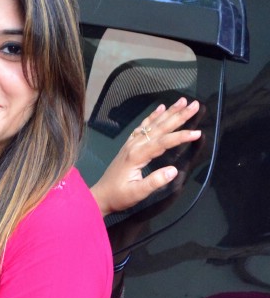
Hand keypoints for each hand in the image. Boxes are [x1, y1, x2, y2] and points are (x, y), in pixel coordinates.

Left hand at [91, 98, 201, 215]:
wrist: (100, 196)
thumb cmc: (119, 196)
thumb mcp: (137, 193)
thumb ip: (155, 182)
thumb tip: (174, 170)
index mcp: (137, 156)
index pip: (163, 142)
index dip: (181, 137)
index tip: (197, 133)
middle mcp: (134, 145)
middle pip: (160, 127)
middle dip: (179, 116)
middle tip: (195, 105)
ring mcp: (131, 143)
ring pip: (152, 124)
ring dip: (168, 112)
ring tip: (182, 101)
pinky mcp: (129, 145)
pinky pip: (143, 126)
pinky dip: (152, 116)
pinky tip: (160, 108)